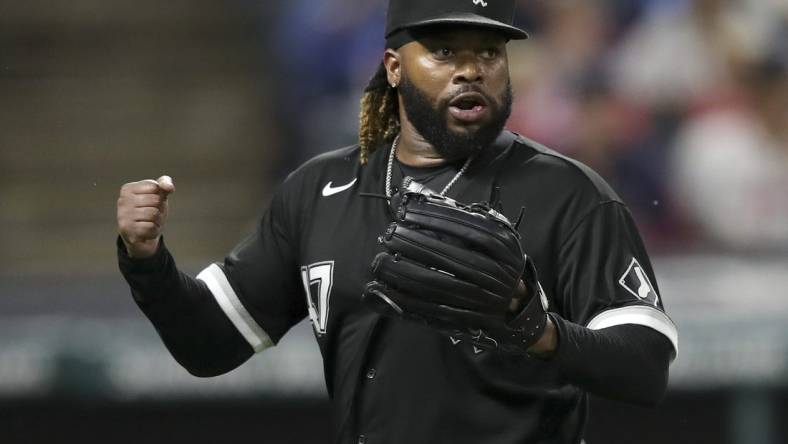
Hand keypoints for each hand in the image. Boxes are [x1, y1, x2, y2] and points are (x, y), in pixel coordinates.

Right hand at [116, 175, 174, 257]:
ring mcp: (123, 216)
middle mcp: (122, 201)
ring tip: (149, 222)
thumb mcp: (159, 194)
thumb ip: (165, 184)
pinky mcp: (127, 230)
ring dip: (157, 220)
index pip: (155, 187)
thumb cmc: (151, 210)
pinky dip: (154, 230)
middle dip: (159, 209)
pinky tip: (146, 231)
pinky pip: (151, 227)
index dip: (160, 196)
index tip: (152, 202)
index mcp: (128, 189)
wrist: (143, 236)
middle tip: (151, 214)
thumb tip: (169, 187)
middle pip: (155, 200)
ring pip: (153, 214)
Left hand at [362, 183, 548, 354]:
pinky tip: (387, 291)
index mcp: (506, 247)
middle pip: (454, 258)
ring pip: (442, 287)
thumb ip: (463, 218)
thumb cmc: (497, 264)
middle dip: (418, 245)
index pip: (472, 229)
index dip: (438, 219)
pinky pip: (436, 311)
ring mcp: (486, 301)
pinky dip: (409, 301)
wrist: (519, 311)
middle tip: (390, 235)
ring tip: (382, 262)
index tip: (408, 211)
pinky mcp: (470, 321)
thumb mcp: (493, 237)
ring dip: (408, 274)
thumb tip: (420, 198)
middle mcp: (499, 274)